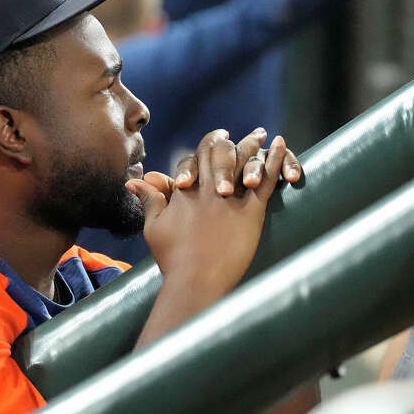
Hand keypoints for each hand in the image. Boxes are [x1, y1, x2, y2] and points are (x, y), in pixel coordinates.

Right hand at [126, 131, 290, 294]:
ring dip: (253, 145)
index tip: (218, 138)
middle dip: (232, 141)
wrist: (195, 280)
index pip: (196, 157)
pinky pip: (266, 179)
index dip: (208, 147)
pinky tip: (280, 145)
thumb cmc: (172, 258)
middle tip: (246, 133)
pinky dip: (274, 160)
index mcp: (186, 190)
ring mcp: (230, 198)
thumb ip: (150, 200)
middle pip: (220, 153)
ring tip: (262, 135)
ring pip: (243, 161)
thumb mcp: (154, 226)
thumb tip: (133, 182)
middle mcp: (208, 188)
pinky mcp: (251, 211)